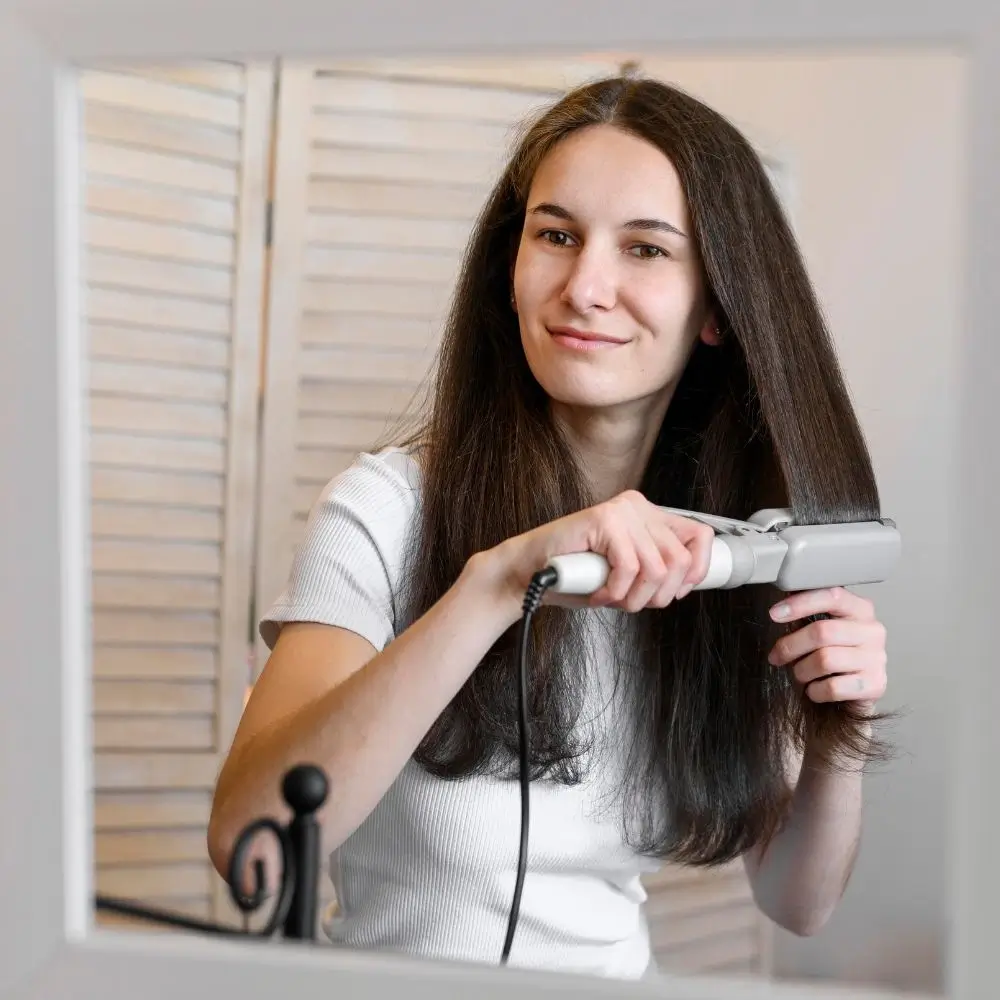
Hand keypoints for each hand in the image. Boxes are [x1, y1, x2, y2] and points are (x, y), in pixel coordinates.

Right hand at [480, 489, 715, 619]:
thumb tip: (688, 583)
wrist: (528, 574)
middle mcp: (638, 507)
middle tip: (631, 602)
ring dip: (634, 597)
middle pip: (681, 560)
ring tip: (612, 597)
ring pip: (657, 568)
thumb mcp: (628, 575)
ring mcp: (622, 511)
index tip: (676, 592)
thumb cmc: (574, 576)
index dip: (696, 572)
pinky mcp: (605, 520)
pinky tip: (598, 592)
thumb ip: (656, 572)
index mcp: (649, 515)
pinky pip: (630, 568)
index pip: (699, 536)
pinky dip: (615, 591)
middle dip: (658, 595)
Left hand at [767, 588, 887, 706]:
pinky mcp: (875, 685)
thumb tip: (778, 607)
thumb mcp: (821, 628)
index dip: (800, 603)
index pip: (832, 596)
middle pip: (822, 632)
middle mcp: (873, 631)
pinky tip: (814, 689)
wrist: (853, 693)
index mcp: (860, 609)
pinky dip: (815, 691)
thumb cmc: (832, 654)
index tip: (774, 614)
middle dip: (791, 646)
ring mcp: (877, 658)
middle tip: (776, 656)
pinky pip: (833, 687)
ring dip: (802, 671)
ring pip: (825, 660)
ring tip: (800, 674)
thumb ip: (806, 614)